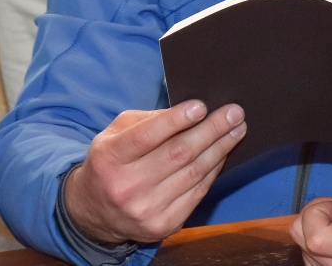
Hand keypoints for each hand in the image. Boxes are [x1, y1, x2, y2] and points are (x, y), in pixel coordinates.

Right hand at [64, 100, 245, 243]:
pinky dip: (214, 170)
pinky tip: (223, 153)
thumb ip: (146, 121)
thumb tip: (187, 112)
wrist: (93, 212)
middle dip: (212, 130)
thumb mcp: (114, 134)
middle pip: (178, 154)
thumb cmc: (110, 163)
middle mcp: (126, 186)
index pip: (147, 136)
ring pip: (193, 172)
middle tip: (234, 113)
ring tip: (237, 129)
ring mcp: (146, 209)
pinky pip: (198, 192)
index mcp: (110, 158)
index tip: (201, 106)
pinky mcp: (163, 224)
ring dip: (221, 148)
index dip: (176, 120)